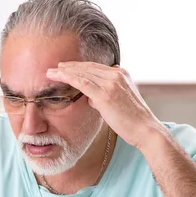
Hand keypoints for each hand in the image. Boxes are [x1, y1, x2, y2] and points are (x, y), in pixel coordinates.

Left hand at [46, 61, 166, 148]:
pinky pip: (82, 82)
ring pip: (82, 73)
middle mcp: (117, 75)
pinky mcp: (105, 94)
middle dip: (69, 66)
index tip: (66, 68)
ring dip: (64, 71)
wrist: (146, 129)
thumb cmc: (132, 121)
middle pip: (87, 67)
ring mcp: (111, 83)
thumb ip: (104, 97)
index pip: (96, 67)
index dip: (79, 67)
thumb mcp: (118, 103)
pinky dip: (67, 77)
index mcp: (122, 74)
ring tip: (50, 72)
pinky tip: (57, 76)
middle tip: (54, 67)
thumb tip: (91, 99)